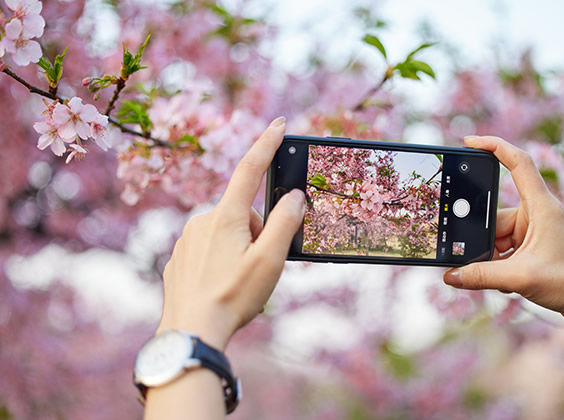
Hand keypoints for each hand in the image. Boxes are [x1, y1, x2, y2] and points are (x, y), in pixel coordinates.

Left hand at [157, 116, 304, 349]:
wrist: (190, 331)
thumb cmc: (234, 296)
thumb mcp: (270, 260)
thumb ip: (284, 223)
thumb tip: (294, 196)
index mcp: (226, 216)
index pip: (250, 169)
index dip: (266, 144)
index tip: (279, 123)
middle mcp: (202, 220)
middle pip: (242, 212)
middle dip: (257, 231)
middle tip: (259, 264)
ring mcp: (186, 239)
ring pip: (225, 232)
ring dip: (239, 247)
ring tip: (239, 280)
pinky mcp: (178, 258)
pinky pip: (207, 248)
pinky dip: (221, 260)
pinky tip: (221, 286)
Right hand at [443, 135, 563, 326]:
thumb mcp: (521, 277)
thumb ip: (482, 276)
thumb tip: (450, 276)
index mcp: (540, 206)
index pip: (518, 163)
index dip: (494, 146)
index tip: (469, 142)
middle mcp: (535, 214)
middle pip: (493, 215)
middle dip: (482, 238)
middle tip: (472, 256)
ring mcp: (531, 230)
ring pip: (494, 237)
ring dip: (490, 258)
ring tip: (500, 278)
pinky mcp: (529, 246)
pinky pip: (501, 250)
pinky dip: (497, 265)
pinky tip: (506, 282)